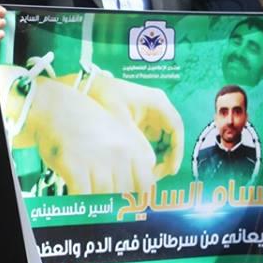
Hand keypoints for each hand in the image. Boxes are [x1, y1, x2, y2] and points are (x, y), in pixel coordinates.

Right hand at [0, 73, 153, 194]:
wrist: (55, 105)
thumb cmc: (85, 123)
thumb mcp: (117, 133)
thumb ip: (131, 159)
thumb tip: (137, 193)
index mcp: (133, 146)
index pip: (145, 185)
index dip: (134, 194)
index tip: (122, 196)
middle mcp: (120, 154)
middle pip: (124, 193)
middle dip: (112, 198)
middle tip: (100, 195)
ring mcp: (98, 160)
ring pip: (105, 197)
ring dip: (95, 199)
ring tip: (87, 191)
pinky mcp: (75, 167)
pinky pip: (83, 195)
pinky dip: (78, 198)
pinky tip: (73, 190)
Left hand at [63, 73, 184, 180]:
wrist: (85, 86)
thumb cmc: (103, 97)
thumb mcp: (119, 120)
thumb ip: (135, 141)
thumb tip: (148, 165)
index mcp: (157, 102)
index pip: (175, 127)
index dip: (176, 150)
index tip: (171, 169)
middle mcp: (157, 107)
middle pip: (171, 135)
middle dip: (168, 156)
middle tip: (159, 175)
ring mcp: (149, 114)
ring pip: (162, 139)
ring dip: (159, 156)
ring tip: (149, 173)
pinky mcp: (141, 121)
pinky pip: (151, 139)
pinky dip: (148, 152)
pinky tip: (139, 165)